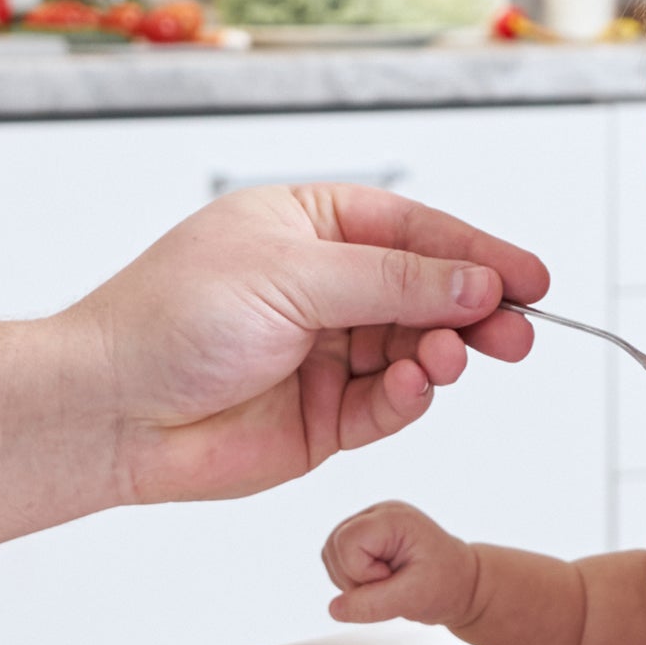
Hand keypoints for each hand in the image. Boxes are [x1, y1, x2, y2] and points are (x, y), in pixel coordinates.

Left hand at [73, 183, 549, 505]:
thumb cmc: (171, 321)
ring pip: (418, 350)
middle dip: (477, 310)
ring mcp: (330, 353)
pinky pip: (391, 403)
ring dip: (444, 354)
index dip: (478, 253)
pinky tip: (411, 387)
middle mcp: (326, 288)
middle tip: (518, 330)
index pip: (416, 232)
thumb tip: (479, 281)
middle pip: (429, 294)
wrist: (113, 413)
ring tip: (454, 358)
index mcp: (311, 228)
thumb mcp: (293, 275)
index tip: (531, 278)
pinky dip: (410, 397)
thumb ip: (397, 282)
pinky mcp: (329, 416)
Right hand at [322, 501, 481, 626]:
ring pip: (330, 555)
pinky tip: (380, 581)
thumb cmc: (446, 584)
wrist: (460, 583)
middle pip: (333, 547)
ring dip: (353, 581)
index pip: (346, 542)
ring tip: (388, 582)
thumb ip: (373, 604)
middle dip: (356, 577)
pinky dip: (353, 579)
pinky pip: (336, 561)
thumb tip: (334, 609)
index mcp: (393, 518)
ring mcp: (368, 524)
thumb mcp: (413, 598)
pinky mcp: (363, 538)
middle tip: (392, 583)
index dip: (361, 572)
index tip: (392, 578)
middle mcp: (377, 514)